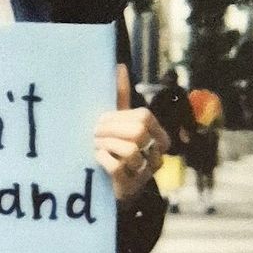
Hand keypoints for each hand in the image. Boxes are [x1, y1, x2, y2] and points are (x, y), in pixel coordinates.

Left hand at [95, 65, 168, 202]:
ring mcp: (146, 172)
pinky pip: (117, 167)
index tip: (103, 120)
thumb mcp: (120, 123)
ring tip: (95, 145)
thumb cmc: (116, 149)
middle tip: (94, 133)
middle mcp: (157, 155)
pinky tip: (97, 158)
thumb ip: (122, 97)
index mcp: (158, 136)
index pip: (144, 117)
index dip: (120, 117)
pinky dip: (103, 159)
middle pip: (138, 132)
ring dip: (105, 144)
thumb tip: (119, 66)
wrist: (114, 186)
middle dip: (111, 130)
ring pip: (130, 150)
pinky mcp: (131, 186)